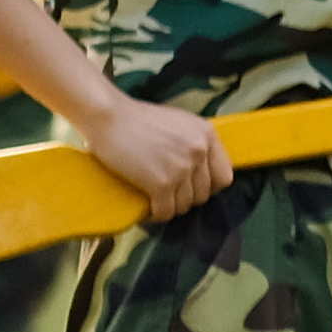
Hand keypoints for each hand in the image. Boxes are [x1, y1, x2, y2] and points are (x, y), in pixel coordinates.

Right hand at [69, 86, 231, 217]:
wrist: (108, 116)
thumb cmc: (137, 119)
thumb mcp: (179, 123)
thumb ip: (194, 143)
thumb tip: (201, 170)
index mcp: (207, 135)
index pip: (224, 176)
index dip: (208, 187)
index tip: (192, 188)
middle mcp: (199, 151)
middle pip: (204, 194)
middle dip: (186, 198)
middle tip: (168, 196)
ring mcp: (182, 168)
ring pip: (185, 205)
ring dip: (170, 207)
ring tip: (157, 202)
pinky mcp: (161, 183)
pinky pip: (166, 211)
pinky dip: (157, 214)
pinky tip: (149, 210)